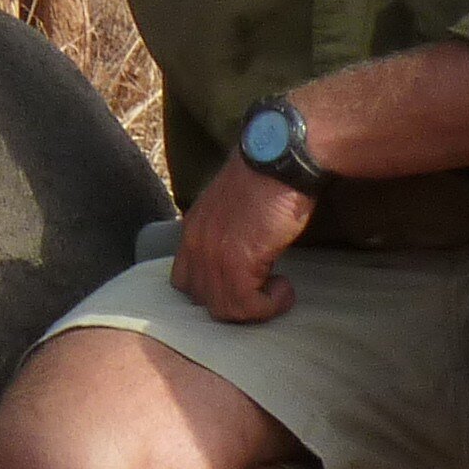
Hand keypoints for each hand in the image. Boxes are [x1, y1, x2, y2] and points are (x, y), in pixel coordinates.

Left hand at [172, 150, 314, 323]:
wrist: (280, 159)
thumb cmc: (269, 176)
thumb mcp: (236, 207)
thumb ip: (228, 231)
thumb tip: (242, 250)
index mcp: (193, 229)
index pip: (184, 279)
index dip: (213, 289)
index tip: (243, 284)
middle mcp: (195, 244)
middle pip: (200, 298)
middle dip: (234, 302)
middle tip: (263, 291)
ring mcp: (212, 254)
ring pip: (222, 308)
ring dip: (255, 308)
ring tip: (278, 289)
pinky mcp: (235, 263)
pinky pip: (244, 307)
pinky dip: (268, 306)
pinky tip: (285, 289)